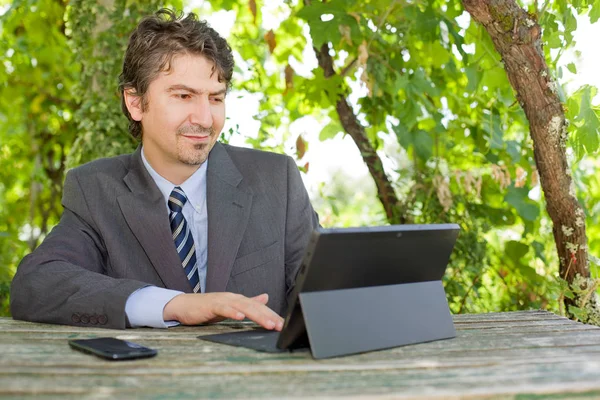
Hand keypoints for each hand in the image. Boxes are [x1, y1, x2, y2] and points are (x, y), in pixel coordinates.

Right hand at [163, 292, 283, 330]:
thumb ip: (248, 303)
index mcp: (239, 300)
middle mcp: (234, 298)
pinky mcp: (212, 305)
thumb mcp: (231, 306)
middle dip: (269, 316)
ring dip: (257, 315)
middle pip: (255, 306)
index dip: (272, 315)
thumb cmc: (207, 307)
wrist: (184, 305)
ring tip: (268, 324)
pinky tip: (240, 317)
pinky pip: (224, 309)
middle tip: (280, 326)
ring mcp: (223, 300)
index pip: (259, 307)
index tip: (283, 325)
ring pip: (243, 307)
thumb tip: (266, 297)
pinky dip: (233, 312)